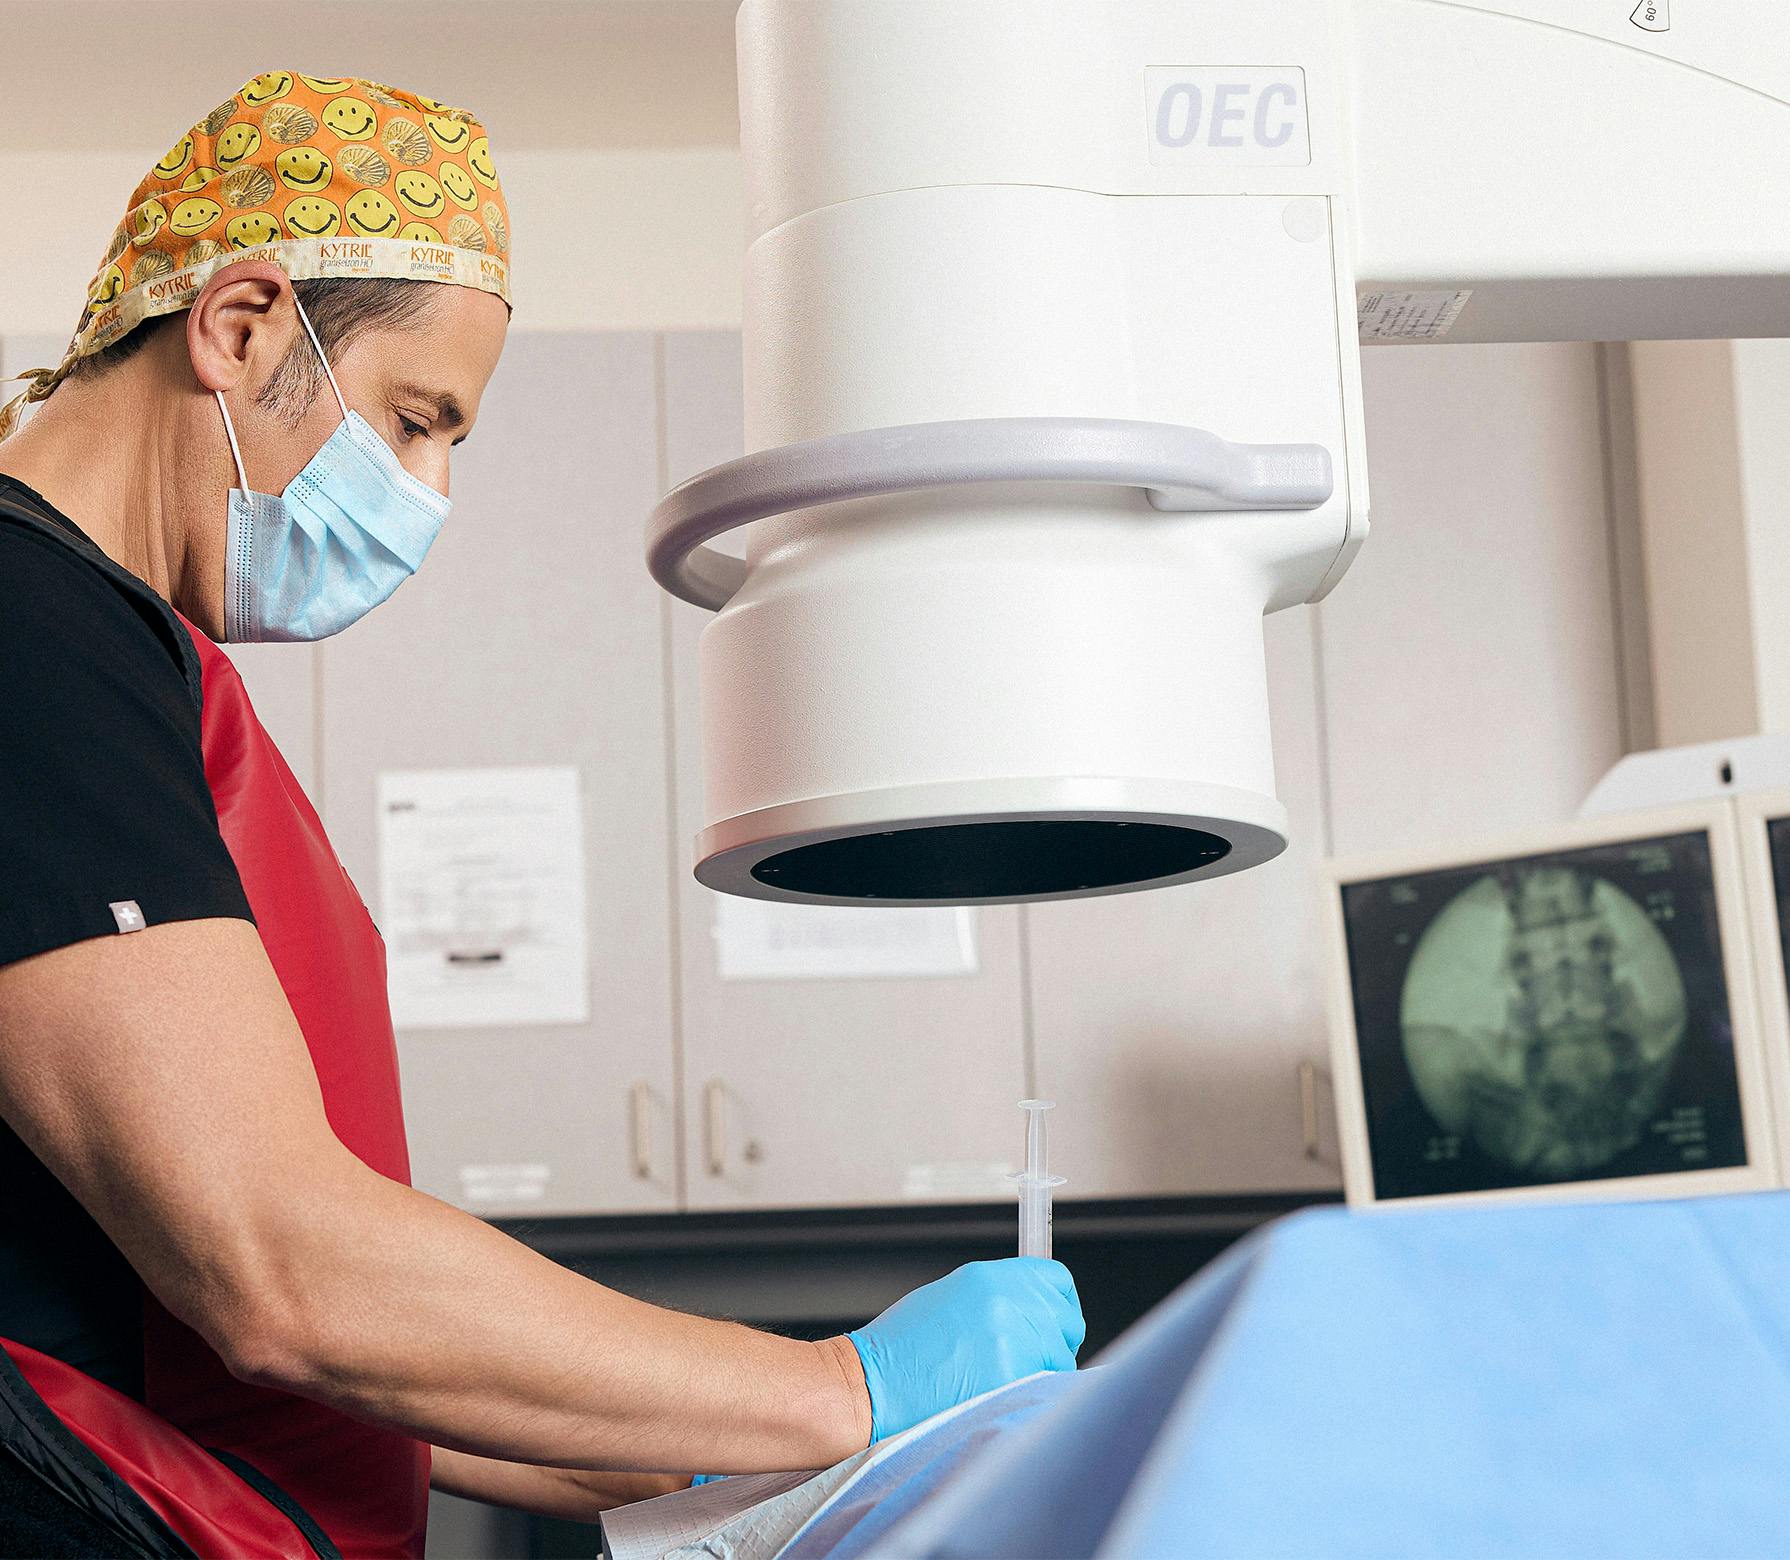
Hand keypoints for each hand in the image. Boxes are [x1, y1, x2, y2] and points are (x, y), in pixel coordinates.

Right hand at [846, 1258, 1083, 1440]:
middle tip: (1029, 1359)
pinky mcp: (1013, 1377)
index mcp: (991, 1278)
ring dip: (1041, 1373)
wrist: (873, 1383)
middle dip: (1054, 1343)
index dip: (1060, 1304)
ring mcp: (1013, 1340)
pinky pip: (1045, 1389)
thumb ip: (999, 1298)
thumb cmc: (903, 1347)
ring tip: (999, 1380)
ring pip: (1060, 1360)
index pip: (1057, 1281)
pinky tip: (997, 1396)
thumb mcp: (952, 1298)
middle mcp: (1007, 1302)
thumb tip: (1035, 1309)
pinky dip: (1029, 1395)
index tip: (1055, 1320)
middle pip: (1067, 1322)